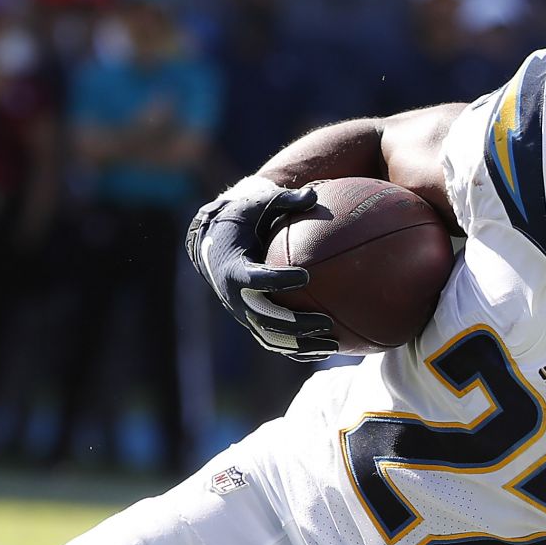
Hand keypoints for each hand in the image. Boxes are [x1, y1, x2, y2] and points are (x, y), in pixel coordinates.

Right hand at [185, 175, 337, 360]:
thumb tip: (315, 194)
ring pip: (273, 337)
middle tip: (326, 322)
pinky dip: (298, 349)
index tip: (306, 277)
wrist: (212, 248)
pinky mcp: (252, 323)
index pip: (257, 280)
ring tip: (333, 343)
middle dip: (297, 323)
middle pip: (267, 318)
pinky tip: (326, 350)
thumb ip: (284, 202)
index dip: (279, 280)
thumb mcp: (256, 207)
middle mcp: (237, 298)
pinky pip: (276, 342)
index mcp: (235, 270)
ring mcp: (244, 314)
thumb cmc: (239, 222)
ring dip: (302, 344)